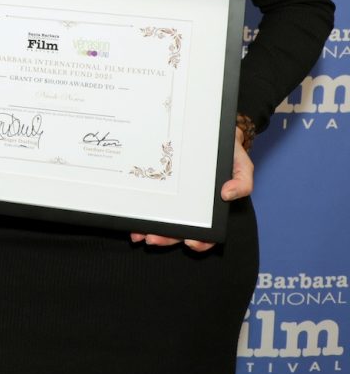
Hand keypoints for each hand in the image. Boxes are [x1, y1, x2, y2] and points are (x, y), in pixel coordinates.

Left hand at [130, 126, 253, 252]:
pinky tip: (132, 214)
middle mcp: (191, 206)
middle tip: (152, 239)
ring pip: (161, 219)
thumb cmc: (227, 152)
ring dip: (149, 229)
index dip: (201, 242)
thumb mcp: (241, 164)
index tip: (191, 242)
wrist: (208, 131)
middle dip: (165, 238)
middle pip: (179, 229)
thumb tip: (228, 194)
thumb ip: (242, 180)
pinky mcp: (159, 184)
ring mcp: (174, 197)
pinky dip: (141, 211)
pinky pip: (149, 201)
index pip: (208, 232)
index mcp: (210, 207)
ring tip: (138, 233)